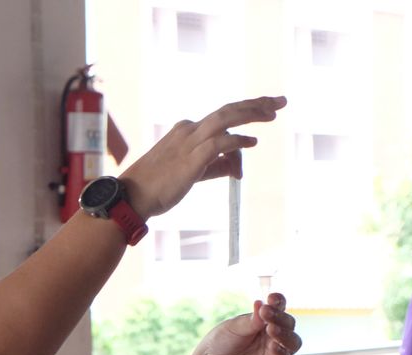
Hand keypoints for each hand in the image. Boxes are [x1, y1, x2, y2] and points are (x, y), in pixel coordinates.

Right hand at [120, 96, 286, 220]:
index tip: (267, 108)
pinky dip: (238, 141)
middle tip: (280, 101)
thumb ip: (216, 166)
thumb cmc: (156, 188)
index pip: (222, 117)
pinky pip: (220, 144)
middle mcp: (188, 131)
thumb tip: (238, 165)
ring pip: (225, 119)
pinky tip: (251, 142)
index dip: (247, 111)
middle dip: (256, 104)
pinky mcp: (191, 158)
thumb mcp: (192, 174)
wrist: (131, 197)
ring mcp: (189, 143)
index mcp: (186, 131)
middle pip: (228, 111)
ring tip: (273, 113)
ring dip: (251, 114)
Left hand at [200, 293, 301, 354]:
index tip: (272, 298)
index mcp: (265, 320)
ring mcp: (275, 352)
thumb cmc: (221, 341)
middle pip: (289, 324)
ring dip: (285, 335)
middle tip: (267, 313)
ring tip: (271, 329)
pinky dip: (282, 353)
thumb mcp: (234, 327)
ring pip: (293, 342)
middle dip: (280, 318)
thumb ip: (251, 321)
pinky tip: (272, 346)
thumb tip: (262, 304)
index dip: (279, 302)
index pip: (279, 308)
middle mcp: (274, 335)